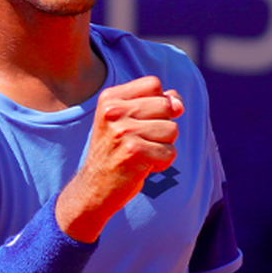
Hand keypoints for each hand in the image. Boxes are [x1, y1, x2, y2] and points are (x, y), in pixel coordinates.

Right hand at [56, 76, 183, 242]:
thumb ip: (154, 104)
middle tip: (140, 141)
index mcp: (109, 98)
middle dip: (163, 127)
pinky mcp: (134, 152)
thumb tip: (178, 104)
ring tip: (140, 154)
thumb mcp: (127, 121)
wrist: (93, 188)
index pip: (153, 84)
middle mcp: (114, 111)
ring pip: (172, 130)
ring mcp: (123, 131)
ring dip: (162, 147)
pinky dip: (161, 163)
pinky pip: (170, 152)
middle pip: (166, 106)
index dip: (158, 103)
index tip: (142, 121)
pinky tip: (141, 167)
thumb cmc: (115, 152)